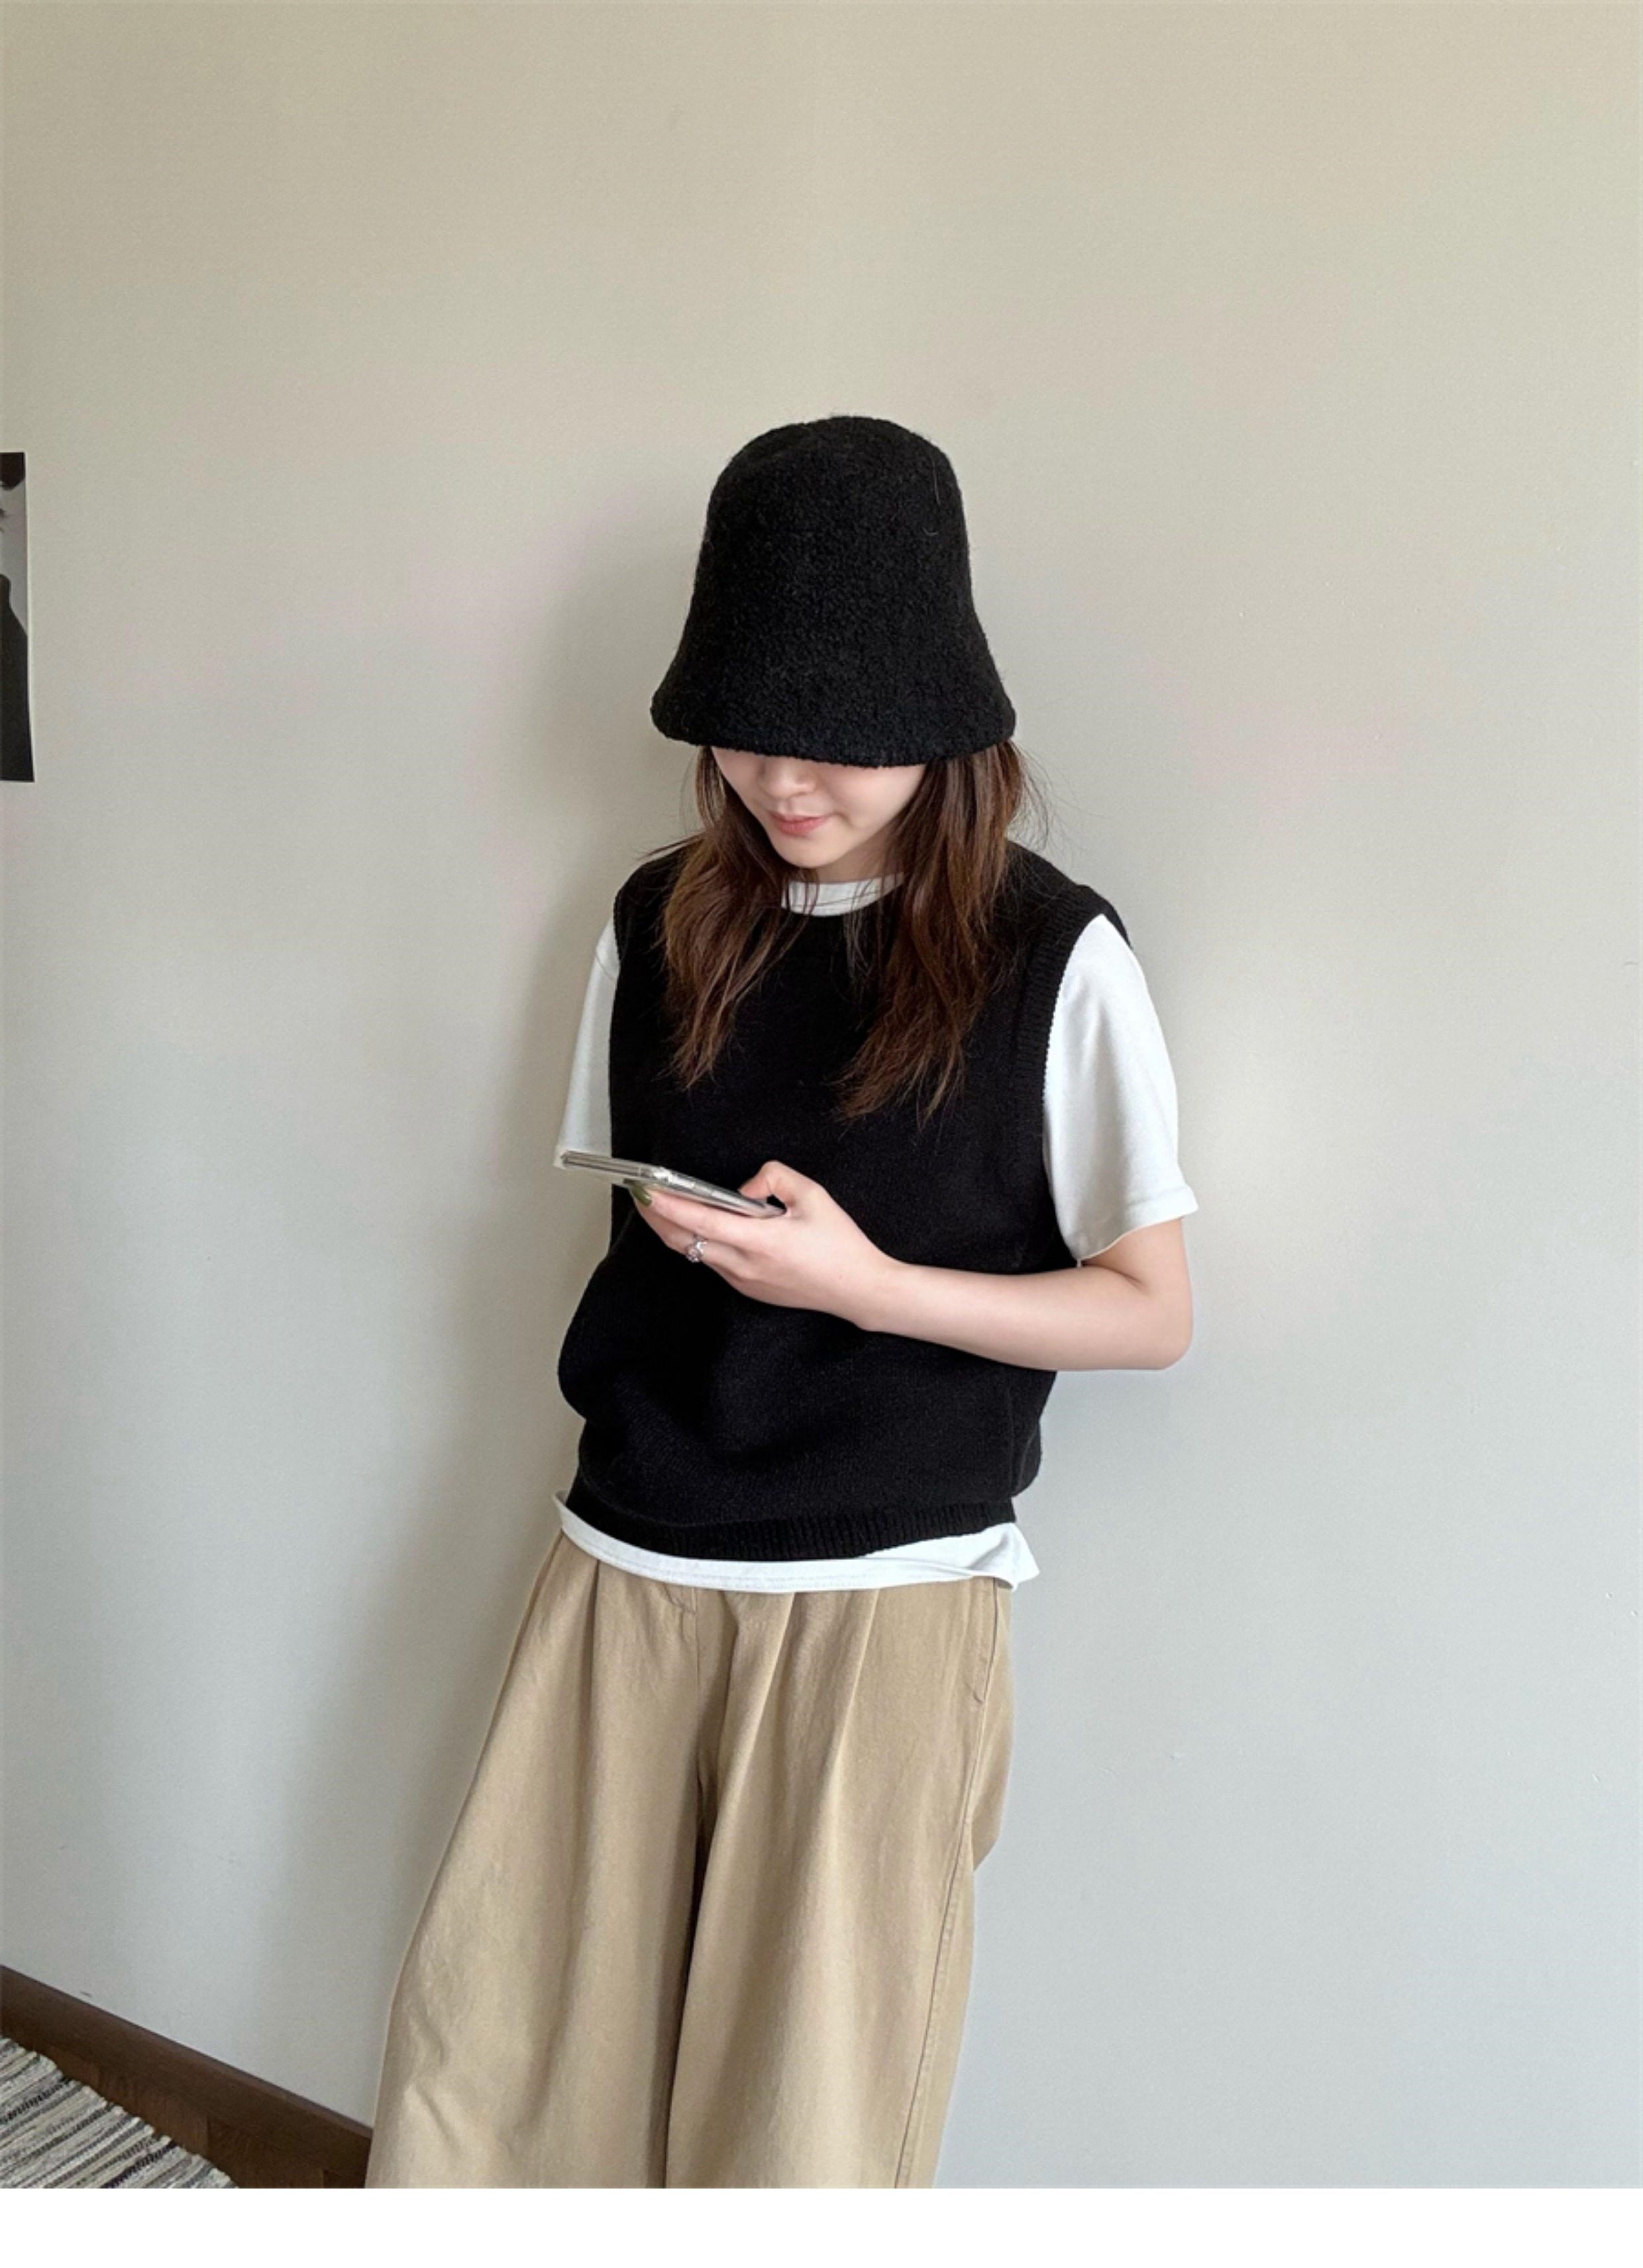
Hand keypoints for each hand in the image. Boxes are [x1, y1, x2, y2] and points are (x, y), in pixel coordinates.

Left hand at [630, 1159, 897, 1326]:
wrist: (858, 1289)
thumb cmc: (840, 1243)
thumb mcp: (814, 1195)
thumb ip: (774, 1178)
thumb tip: (744, 1189)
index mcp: (761, 1242)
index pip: (702, 1222)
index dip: (670, 1205)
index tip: (647, 1190)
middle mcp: (745, 1265)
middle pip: (685, 1241)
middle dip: (657, 1218)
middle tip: (641, 1194)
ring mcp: (744, 1281)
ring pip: (696, 1253)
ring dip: (675, 1230)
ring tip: (660, 1206)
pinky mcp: (748, 1289)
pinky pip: (713, 1262)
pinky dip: (698, 1242)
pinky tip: (696, 1226)